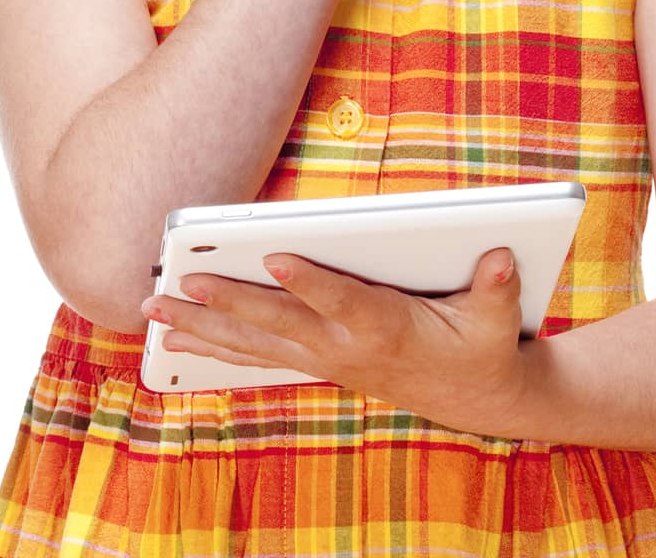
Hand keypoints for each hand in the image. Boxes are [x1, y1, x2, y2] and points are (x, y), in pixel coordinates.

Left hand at [140, 245, 535, 440]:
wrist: (476, 399)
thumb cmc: (482, 347)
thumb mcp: (497, 319)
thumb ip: (497, 288)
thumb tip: (501, 257)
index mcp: (387, 330)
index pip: (342, 302)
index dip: (310, 282)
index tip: (275, 257)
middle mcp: (346, 348)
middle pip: (279, 324)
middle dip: (227, 304)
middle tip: (182, 285)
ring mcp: (327, 358)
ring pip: (256, 343)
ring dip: (204, 328)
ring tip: (155, 313)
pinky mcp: (318, 360)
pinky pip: (257, 354)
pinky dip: (216, 344)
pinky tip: (179, 337)